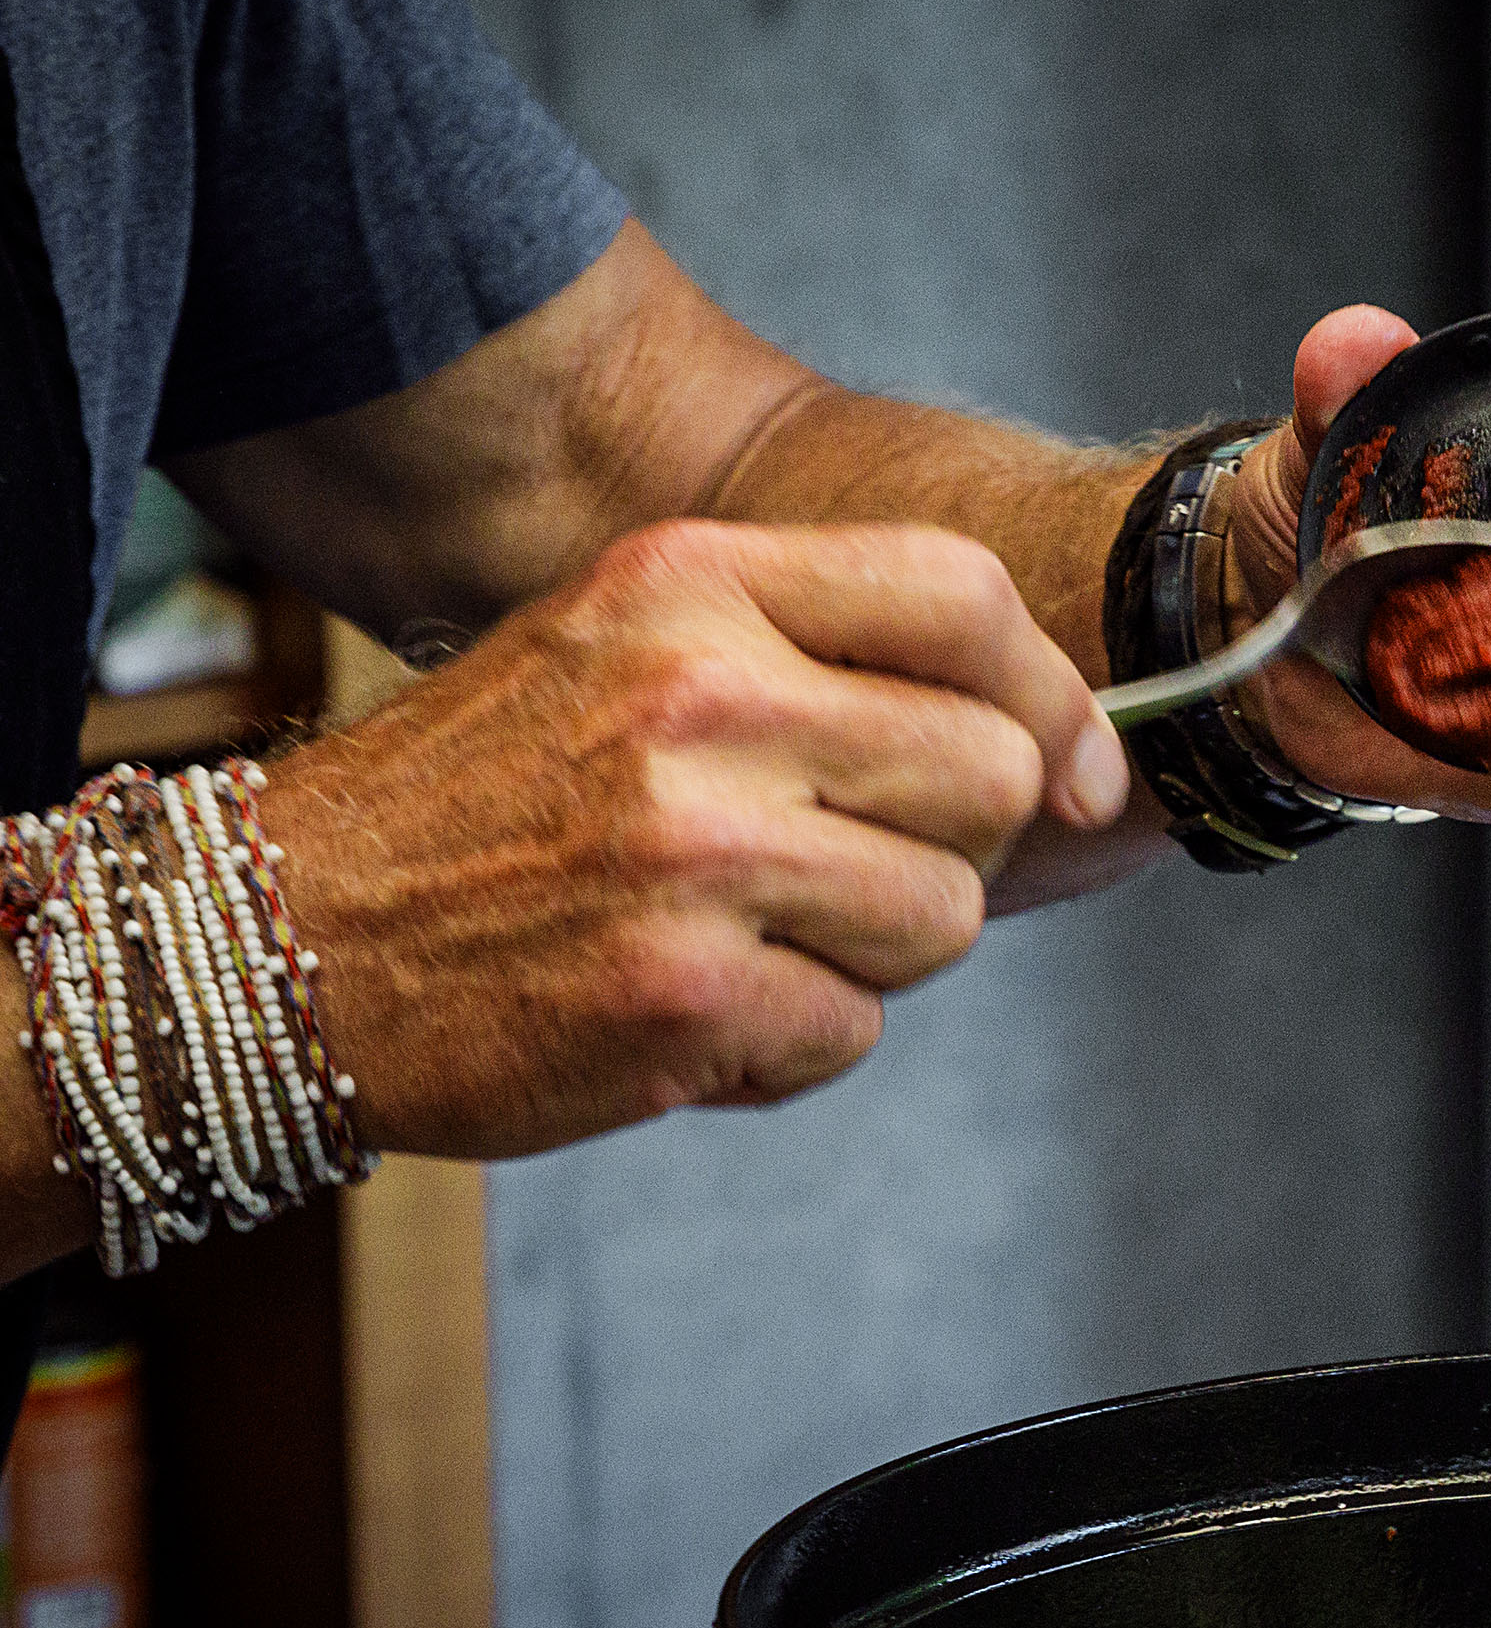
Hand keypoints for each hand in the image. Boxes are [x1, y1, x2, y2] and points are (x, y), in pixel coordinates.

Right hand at [260, 519, 1130, 1157]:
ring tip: (745, 934)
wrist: (278, 936)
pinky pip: (855, 1029)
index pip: (964, 594)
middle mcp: (701, 699)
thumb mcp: (630, 645)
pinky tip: (686, 1008)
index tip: (1076, 768)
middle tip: (847, 863)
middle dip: (954, 840)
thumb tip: (1066, 742)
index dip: (1054, 694)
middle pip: (993, 771)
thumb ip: (821, 655)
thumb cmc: (491, 795)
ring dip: (871, 950)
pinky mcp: (682, 996)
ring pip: (947, 915)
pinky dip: (789, 1042)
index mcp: (693, 585)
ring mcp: (694, 851)